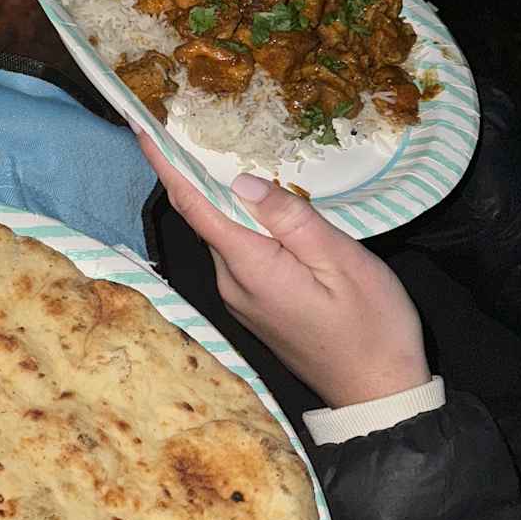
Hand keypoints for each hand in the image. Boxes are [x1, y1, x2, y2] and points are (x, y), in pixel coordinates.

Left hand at [138, 135, 429, 406]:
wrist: (379, 396)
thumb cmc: (371, 327)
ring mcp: (241, 298)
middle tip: (188, 123)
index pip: (193, 206)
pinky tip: (252, 200)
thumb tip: (240, 180)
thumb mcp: (342, 261)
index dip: (165, 164)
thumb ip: (290, 218)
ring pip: (222, 233)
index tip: (141, 128)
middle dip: (192, 171)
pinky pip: (237, 252)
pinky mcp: (256, 306)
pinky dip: (236, 221)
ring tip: (218, 149)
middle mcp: (232, 283)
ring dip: (217, 195)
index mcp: (250, 267)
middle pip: (203, 216)